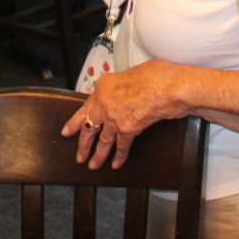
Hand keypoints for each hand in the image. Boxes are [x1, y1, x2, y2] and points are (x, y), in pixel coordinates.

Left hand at [59, 61, 183, 168]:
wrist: (171, 87)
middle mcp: (104, 102)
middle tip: (79, 156)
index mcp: (104, 86)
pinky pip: (121, 146)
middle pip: (88, 127)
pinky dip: (119, 157)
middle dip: (83, 144)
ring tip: (93, 165)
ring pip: (103, 141)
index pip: (85, 107)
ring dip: (98, 156)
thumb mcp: (132, 73)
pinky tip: (116, 164)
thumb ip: (122, 85)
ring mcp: (114, 117)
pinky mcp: (127, 129)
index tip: (67, 132)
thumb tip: (124, 91)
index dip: (74, 122)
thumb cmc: (158, 75)